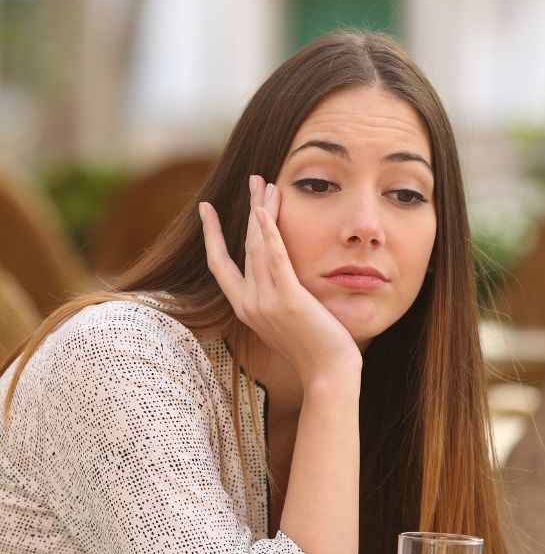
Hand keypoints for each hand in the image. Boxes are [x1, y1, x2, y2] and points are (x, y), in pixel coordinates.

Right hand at [199, 175, 361, 389]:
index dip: (212, 234)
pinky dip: (269, 232)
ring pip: (258, 246)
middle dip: (250, 208)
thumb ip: (278, 299)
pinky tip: (264, 210)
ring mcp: (266, 302)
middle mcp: (249, 303)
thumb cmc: (315, 350)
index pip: (220, 264)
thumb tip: (281, 283)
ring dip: (262, 210)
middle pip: (244, 245)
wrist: (328, 374)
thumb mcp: (288, 322)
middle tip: (254, 179)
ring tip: (266, 183)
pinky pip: (275, 259)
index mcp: (246, 308)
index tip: (207, 208)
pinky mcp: (289, 299)